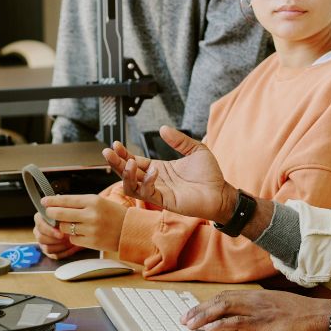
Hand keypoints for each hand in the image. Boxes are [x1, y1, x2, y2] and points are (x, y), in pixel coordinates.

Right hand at [32, 213, 82, 258]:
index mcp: (40, 218)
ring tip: (72, 243)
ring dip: (61, 246)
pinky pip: (54, 255)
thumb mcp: (66, 213)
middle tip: (68, 239)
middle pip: (41, 238)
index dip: (50, 231)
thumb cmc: (69, 217)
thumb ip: (62, 215)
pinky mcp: (48, 251)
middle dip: (56, 240)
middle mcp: (38, 230)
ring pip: (47, 248)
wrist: (75, 226)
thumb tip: (63, 219)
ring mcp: (42, 242)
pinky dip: (64, 252)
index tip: (61, 234)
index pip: (40, 225)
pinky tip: (72, 248)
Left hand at [41, 194, 128, 253]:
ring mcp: (91, 229)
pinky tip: (83, 234)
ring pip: (65, 228)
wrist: (131, 229)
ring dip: (65, 226)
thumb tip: (57, 203)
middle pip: (61, 214)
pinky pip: (73, 239)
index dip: (52, 201)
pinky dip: (75, 237)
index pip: (66, 200)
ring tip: (73, 224)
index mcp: (93, 201)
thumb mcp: (99, 202)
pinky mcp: (91, 242)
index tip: (43, 201)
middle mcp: (91, 214)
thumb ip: (80, 203)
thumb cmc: (114, 214)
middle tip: (48, 213)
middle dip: (51, 213)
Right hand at [104, 126, 233, 221]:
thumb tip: (163, 129)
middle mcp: (156, 180)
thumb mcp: (195, 150)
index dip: (123, 153)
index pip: (135, 161)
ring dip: (126, 174)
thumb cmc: (210, 175)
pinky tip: (153, 170)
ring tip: (127, 161)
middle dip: (116, 162)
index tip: (115, 144)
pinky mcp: (165, 201)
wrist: (221, 192)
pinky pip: (147, 193)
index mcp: (160, 168)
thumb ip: (179, 140)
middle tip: (108, 152)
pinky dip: (146, 182)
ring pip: (132, 186)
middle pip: (128, 173)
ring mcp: (159, 191)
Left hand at [181, 290, 330, 330]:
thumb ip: (258, 308)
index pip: (225, 296)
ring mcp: (258, 311)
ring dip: (205, 317)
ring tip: (190, 325)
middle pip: (220, 301)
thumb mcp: (275, 305)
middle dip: (200, 310)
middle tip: (184, 319)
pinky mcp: (263, 324)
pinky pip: (238, 323)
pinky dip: (221, 325)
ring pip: (225, 309)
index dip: (207, 303)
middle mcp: (254, 299)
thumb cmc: (299, 312)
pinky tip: (210, 329)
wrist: (318, 315)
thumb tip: (242, 314)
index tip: (193, 311)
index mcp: (255, 295)